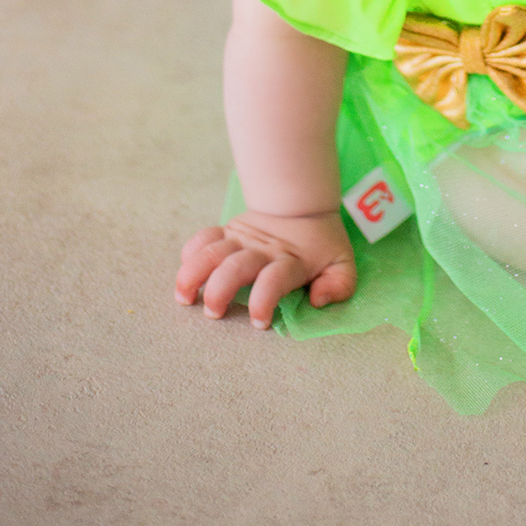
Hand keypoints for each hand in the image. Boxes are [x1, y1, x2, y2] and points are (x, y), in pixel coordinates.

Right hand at [175, 209, 356, 328]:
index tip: (259, 322)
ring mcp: (242, 238)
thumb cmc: (321, 245)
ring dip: (194, 274)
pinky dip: (191, 253)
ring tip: (184, 298)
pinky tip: (186, 271)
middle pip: (235, 266)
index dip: (263, 301)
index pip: (274, 279)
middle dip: (219, 291)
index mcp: (290, 261)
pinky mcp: (228, 231)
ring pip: (212, 252)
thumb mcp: (342, 264)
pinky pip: (204, 237)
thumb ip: (338, 285)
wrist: (303, 204)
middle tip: (214, 313)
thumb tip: (317, 300)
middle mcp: (262, 250)